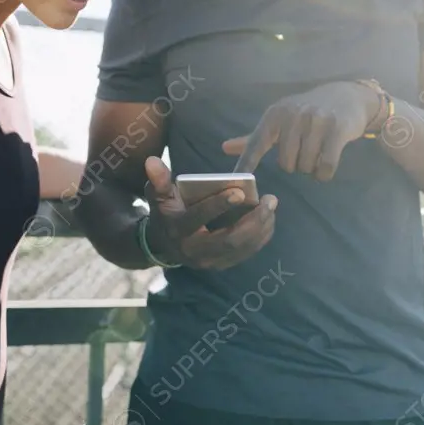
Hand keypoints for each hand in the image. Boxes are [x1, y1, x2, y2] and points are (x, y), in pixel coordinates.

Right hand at [143, 156, 276, 269]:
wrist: (164, 244)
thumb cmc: (165, 212)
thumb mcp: (158, 195)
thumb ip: (159, 180)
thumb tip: (152, 160)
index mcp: (178, 230)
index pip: (198, 218)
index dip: (218, 206)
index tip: (239, 192)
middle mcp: (193, 251)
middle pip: (229, 239)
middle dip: (253, 221)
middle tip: (269, 200)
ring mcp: (209, 262)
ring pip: (241, 248)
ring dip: (261, 228)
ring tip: (271, 206)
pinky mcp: (221, 265)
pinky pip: (245, 253)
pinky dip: (260, 237)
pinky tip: (269, 220)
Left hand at [223, 81, 382, 180]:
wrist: (347, 96)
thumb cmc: (308, 111)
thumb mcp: (279, 120)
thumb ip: (254, 138)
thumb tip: (225, 148)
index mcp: (275, 115)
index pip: (256, 144)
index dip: (246, 164)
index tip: (238, 182)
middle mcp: (293, 116)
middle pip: (286, 164)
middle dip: (295, 165)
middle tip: (304, 152)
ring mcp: (316, 121)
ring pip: (306, 166)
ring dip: (311, 168)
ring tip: (318, 153)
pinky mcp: (337, 129)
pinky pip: (326, 166)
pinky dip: (324, 174)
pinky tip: (326, 167)